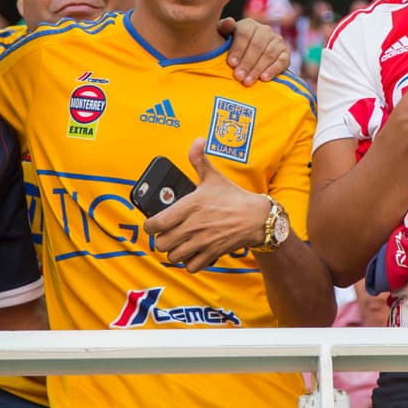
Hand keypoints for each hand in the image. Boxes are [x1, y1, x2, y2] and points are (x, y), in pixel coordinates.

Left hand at [144, 138, 271, 271]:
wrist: (257, 217)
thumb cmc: (233, 197)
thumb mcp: (214, 177)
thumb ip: (199, 160)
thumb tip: (197, 141)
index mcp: (190, 206)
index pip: (156, 224)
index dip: (150, 226)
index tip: (154, 224)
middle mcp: (193, 226)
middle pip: (161, 243)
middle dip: (162, 240)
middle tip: (168, 234)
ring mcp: (202, 241)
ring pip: (173, 257)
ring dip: (174, 252)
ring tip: (179, 244)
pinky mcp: (212, 253)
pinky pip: (191, 266)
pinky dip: (189, 262)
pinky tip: (193, 253)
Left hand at [219, 16, 289, 85]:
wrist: (246, 57)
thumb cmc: (230, 47)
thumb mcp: (223, 37)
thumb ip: (223, 28)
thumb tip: (229, 22)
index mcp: (249, 24)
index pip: (245, 34)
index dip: (238, 49)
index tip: (231, 64)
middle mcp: (265, 30)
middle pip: (257, 46)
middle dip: (247, 63)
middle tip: (238, 77)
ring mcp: (277, 41)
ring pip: (269, 54)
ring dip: (258, 69)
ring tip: (248, 81)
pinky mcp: (285, 53)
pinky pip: (282, 61)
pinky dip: (273, 70)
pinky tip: (264, 78)